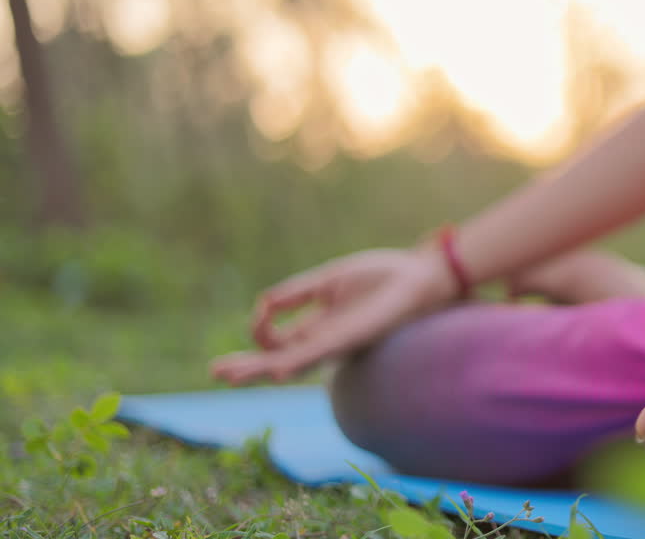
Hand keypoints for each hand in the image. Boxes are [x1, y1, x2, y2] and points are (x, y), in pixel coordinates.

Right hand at [210, 248, 452, 384]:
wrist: (422, 276)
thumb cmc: (384, 276)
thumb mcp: (331, 279)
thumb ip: (299, 292)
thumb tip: (263, 302)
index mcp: (319, 325)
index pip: (278, 340)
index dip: (261, 327)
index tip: (262, 309)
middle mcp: (326, 340)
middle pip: (278, 360)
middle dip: (246, 366)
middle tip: (215, 371)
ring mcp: (339, 343)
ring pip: (292, 364)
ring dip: (261, 369)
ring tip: (231, 375)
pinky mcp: (354, 338)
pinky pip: (320, 353)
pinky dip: (296, 361)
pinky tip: (276, 369)